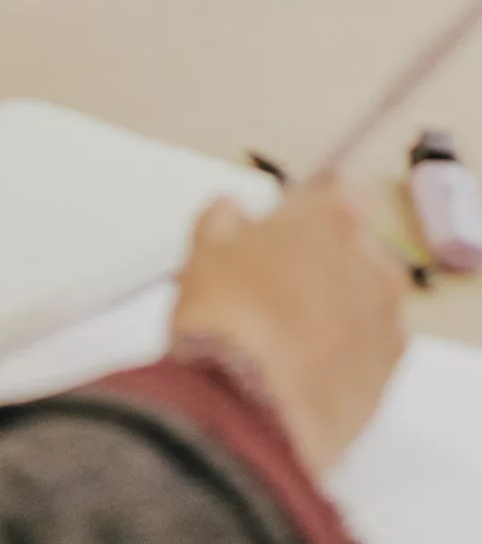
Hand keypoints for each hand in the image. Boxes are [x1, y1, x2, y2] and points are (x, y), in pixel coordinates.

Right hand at [172, 183, 403, 472]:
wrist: (250, 406)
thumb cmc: (230, 318)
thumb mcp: (205, 246)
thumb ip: (226, 216)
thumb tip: (232, 215)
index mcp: (335, 215)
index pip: (339, 189)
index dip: (309, 208)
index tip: (286, 226)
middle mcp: (374, 261)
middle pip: (354, 246)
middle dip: (322, 260)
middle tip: (275, 282)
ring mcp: (388, 320)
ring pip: (362, 298)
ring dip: (334, 306)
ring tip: (284, 331)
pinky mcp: (389, 373)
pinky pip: (368, 347)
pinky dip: (344, 350)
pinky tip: (300, 363)